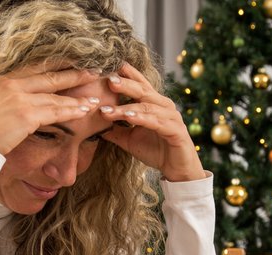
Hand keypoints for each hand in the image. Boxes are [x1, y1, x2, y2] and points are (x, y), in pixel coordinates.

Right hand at [0, 65, 100, 154]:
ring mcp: (19, 98)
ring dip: (78, 96)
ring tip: (94, 97)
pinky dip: (73, 110)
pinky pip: (56, 111)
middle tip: (92, 72)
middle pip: (50, 77)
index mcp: (2, 82)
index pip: (35, 70)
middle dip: (73, 74)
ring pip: (56, 96)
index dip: (55, 67)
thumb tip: (18, 110)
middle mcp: (11, 85)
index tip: (71, 65)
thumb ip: (5, 104)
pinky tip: (85, 110)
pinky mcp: (26, 115)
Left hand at [99, 63, 205, 181]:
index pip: (140, 84)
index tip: (110, 67)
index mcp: (154, 104)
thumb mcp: (129, 139)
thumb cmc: (155, 151)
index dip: (127, 75)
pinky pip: (156, 122)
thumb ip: (115, 129)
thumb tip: (94, 123)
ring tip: (109, 108)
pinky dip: (141, 119)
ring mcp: (172, 117)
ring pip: (147, 107)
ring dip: (127, 107)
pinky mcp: (176, 131)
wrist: (177, 170)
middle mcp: (164, 106)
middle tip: (108, 79)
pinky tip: (128, 117)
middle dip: (125, 84)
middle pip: (143, 90)